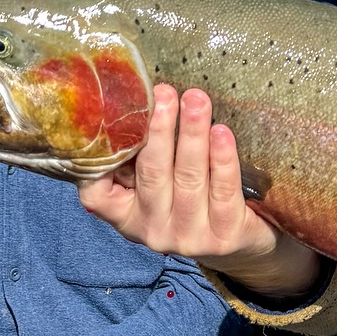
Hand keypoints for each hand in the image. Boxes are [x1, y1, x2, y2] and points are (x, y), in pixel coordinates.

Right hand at [79, 85, 320, 297]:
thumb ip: (143, 156)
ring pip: (189, 178)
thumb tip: (141, 98)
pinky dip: (222, 159)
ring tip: (197, 101)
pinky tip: (222, 132)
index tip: (110, 116)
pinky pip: (223, 190)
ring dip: (192, 134)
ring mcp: (188, 237)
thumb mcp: (160, 185)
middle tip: (166, 94)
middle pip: (152, 173)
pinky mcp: (224, 237)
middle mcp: (152, 230)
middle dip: (159, 129)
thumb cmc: (192, 198)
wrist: (239, 242)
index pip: (97, 195)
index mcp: (128, 215)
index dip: (99, 160)